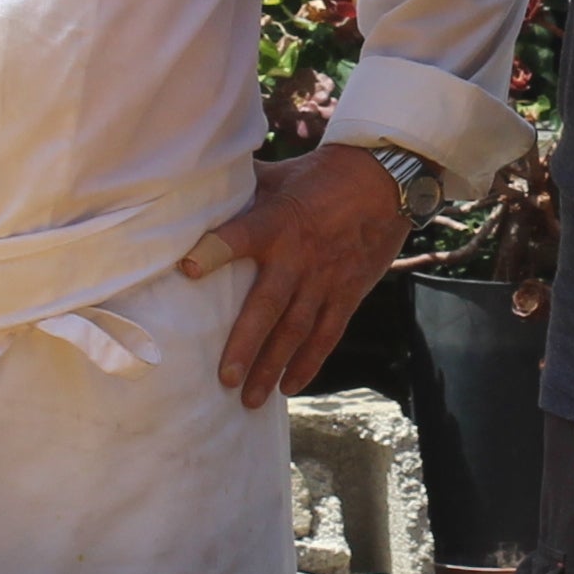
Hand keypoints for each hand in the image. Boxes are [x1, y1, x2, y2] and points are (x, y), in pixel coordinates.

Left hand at [179, 143, 409, 408]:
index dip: (215, 251)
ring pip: (296, 331)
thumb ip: (242, 189)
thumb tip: (199, 186)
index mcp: (275, 222)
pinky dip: (310, 362)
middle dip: (246, 345)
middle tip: (225, 379)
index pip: (239, 237)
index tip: (188, 268)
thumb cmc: (322, 176)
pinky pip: (328, 334)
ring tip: (252, 398)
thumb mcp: (279, 175)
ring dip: (274, 366)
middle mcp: (298, 257)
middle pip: (268, 306)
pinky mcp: (348, 293)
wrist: (385, 180)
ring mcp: (325, 279)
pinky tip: (291, 386)